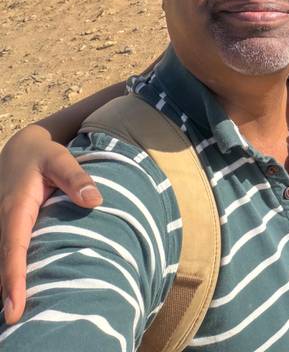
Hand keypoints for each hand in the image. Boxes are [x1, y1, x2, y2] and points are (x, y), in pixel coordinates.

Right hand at [0, 125, 101, 322]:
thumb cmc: (42, 156)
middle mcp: (3, 223)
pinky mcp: (6, 232)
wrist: (21, 149)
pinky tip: (20, 296)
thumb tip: (96, 200)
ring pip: (3, 261)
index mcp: (15, 209)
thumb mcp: (59, 159)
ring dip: (8, 287)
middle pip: (3, 263)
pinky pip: (8, 255)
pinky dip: (11, 275)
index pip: (13, 249)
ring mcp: (2, 228)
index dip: (13, 280)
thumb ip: (76, 177)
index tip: (14, 308)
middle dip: (7, 294)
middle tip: (16, 324)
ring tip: (18, 319)